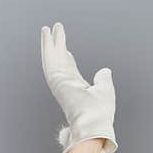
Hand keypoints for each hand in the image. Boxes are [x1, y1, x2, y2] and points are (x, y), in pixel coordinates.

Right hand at [40, 22, 117, 152]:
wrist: (92, 125)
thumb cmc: (100, 114)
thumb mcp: (105, 91)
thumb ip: (103, 80)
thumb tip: (105, 70)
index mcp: (78, 90)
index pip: (71, 72)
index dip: (69, 61)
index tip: (68, 52)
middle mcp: (67, 86)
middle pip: (60, 62)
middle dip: (58, 48)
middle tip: (55, 33)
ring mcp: (59, 82)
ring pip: (52, 58)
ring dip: (50, 43)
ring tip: (48, 28)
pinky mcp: (55, 79)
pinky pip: (50, 58)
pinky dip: (47, 44)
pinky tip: (46, 32)